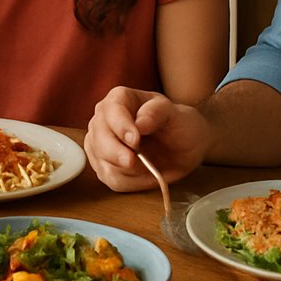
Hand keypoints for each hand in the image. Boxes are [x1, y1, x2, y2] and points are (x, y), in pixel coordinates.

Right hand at [85, 86, 211, 190]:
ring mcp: (100, 143)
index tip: (134, 141)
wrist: (182, 146)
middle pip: (98, 138)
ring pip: (101, 160)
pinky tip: (143, 174)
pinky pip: (109, 178)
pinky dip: (128, 181)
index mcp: (119, 99)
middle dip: (115, 152)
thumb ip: (156, 112)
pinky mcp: (103, 165)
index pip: (111, 111)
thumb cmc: (178, 124)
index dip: (120, 127)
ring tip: (148, 167)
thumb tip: (139, 123)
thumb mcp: (174, 114)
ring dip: (124, 170)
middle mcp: (104, 119)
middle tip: (133, 162)